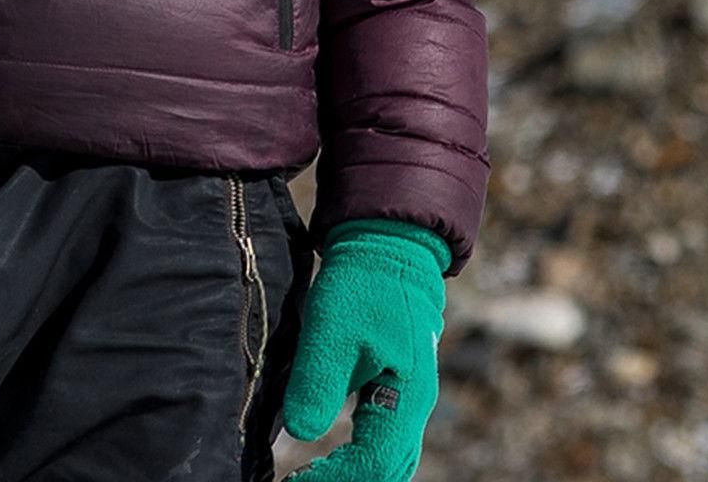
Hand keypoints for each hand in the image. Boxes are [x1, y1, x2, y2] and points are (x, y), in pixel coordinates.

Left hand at [282, 218, 450, 481]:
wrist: (390, 248)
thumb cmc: (362, 285)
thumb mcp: (331, 329)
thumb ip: (318, 381)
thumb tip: (300, 431)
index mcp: (407, 395)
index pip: (375, 461)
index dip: (335, 478)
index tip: (294, 479)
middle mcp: (414, 405)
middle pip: (390, 469)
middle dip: (346, 481)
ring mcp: (408, 399)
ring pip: (391, 459)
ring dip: (354, 474)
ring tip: (307, 477)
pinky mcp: (395, 392)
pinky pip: (383, 442)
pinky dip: (357, 461)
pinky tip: (321, 459)